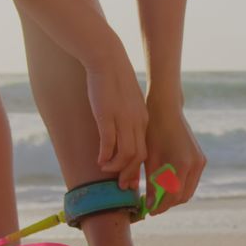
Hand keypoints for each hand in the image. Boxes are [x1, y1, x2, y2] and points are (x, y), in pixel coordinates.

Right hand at [86, 50, 148, 190]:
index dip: (139, 168)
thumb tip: (121, 132)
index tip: (132, 180)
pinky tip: (99, 161)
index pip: (146, 150)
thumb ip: (127, 117)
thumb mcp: (127, 101)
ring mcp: (123, 119)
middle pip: (139, 156)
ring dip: (117, 167)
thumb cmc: (113, 79)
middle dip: (131, 174)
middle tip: (122, 187)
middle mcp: (137, 122)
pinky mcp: (107, 115)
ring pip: (126, 153)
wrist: (107, 58)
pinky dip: (106, 155)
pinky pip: (109, 142)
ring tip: (106, 170)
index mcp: (143, 120)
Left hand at [143, 97, 204, 214]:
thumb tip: (150, 205)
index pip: (173, 196)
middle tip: (152, 205)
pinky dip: (180, 186)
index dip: (161, 206)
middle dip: (168, 203)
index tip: (149, 210)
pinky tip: (166, 184)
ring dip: (174, 196)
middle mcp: (195, 164)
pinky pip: (191, 181)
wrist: (166, 111)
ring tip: (157, 195)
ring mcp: (200, 162)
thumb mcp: (149, 159)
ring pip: (188, 190)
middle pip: (183, 196)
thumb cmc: (153, 132)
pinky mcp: (201, 159)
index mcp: (182, 164)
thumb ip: (151, 183)